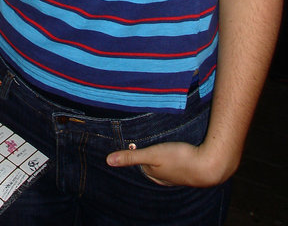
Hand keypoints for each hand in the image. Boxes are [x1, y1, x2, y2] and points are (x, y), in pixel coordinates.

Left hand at [106, 140, 233, 187]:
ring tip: (161, 145)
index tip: (132, 141)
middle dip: (147, 155)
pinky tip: (178, 150)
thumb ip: (131, 156)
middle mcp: (165, 178)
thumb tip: (108, 161)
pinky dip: (174, 157)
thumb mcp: (152, 154)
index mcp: (154, 175)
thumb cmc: (180, 159)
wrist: (210, 166)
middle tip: (145, 140)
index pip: (140, 164)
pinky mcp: (190, 169)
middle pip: (151, 165)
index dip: (135, 151)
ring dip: (162, 156)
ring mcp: (178, 176)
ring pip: (165, 165)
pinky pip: (177, 163)